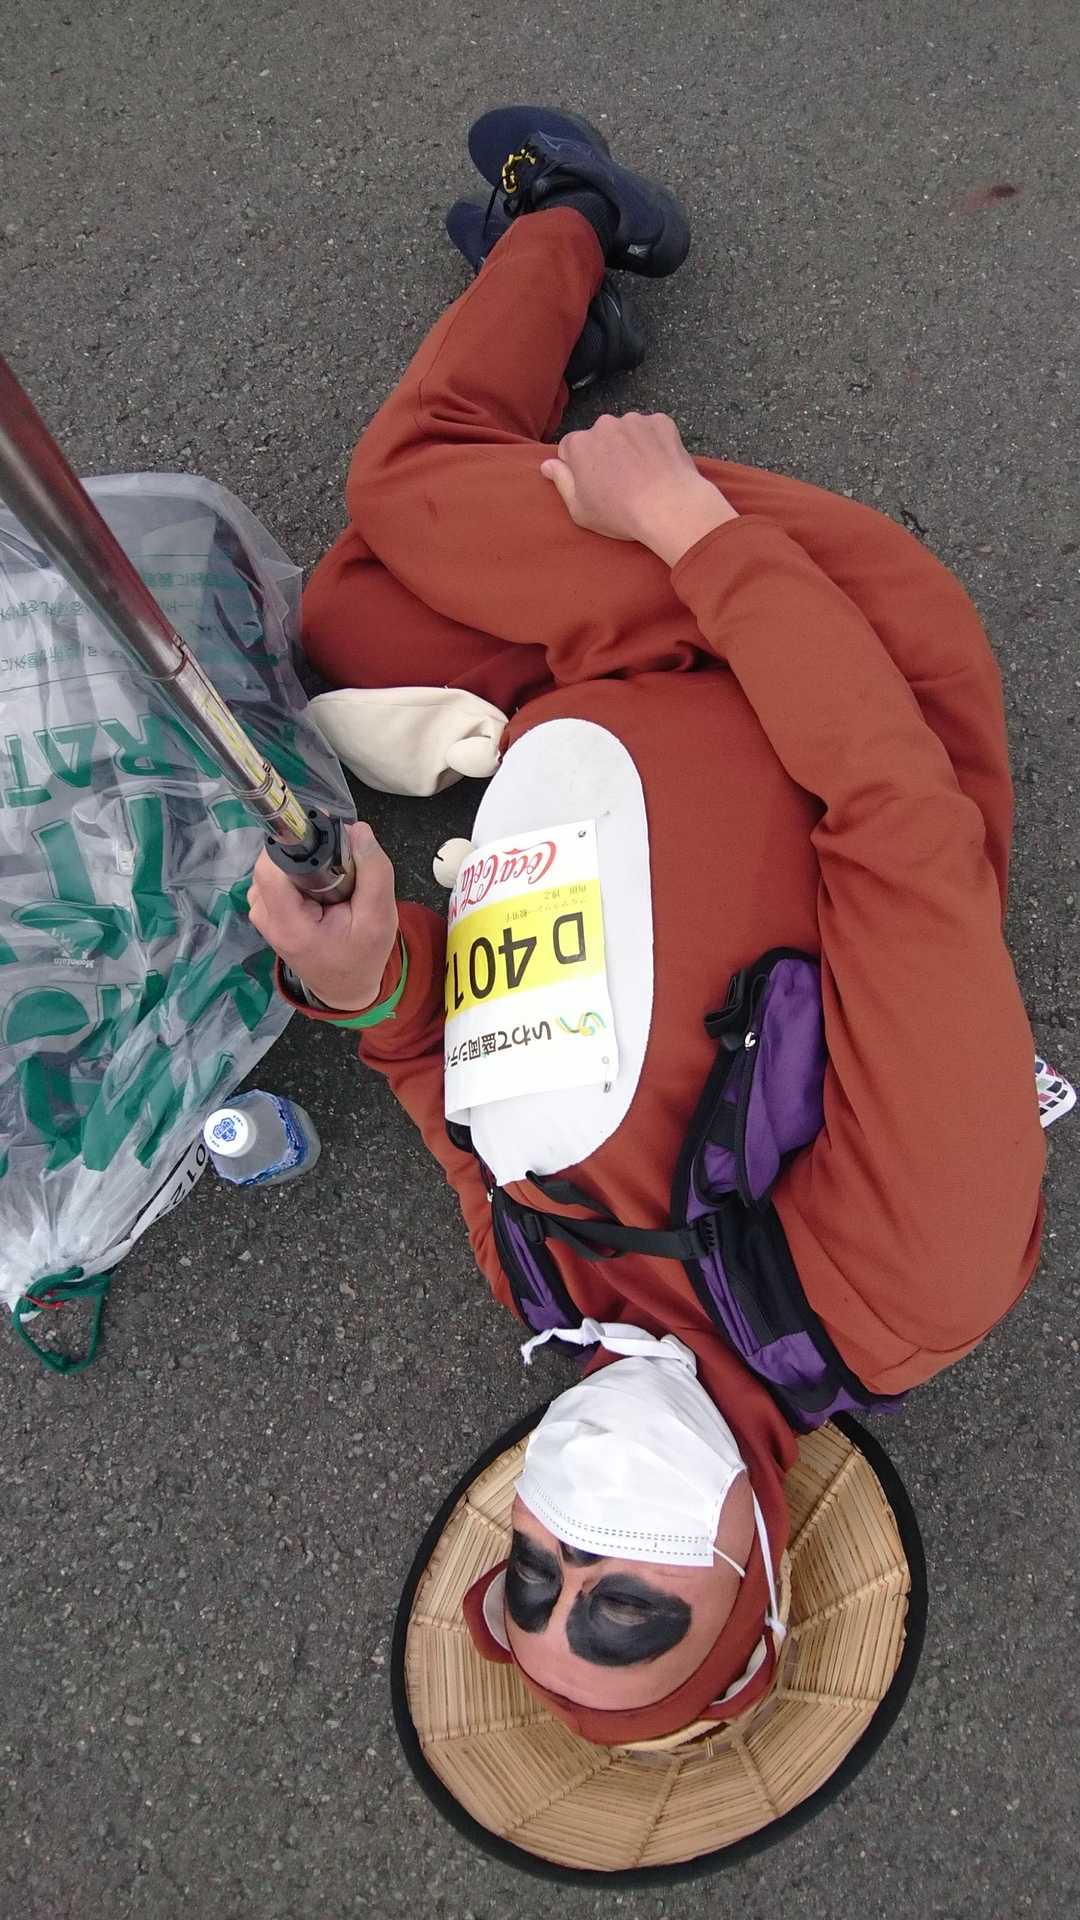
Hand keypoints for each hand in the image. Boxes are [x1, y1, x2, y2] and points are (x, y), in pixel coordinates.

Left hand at [247, 821, 398, 1011]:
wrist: (345, 988)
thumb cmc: (362, 958)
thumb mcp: (380, 918)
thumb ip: (374, 871)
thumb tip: (357, 828)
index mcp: (289, 925)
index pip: (272, 868)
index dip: (296, 847)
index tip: (326, 841)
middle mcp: (265, 917)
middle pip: (273, 863)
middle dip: (306, 856)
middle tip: (338, 871)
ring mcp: (262, 913)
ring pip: (275, 866)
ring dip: (304, 866)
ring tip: (332, 887)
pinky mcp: (266, 909)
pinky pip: (277, 876)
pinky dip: (299, 875)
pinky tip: (320, 892)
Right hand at [540, 412, 737, 565]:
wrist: (668, 506)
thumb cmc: (620, 513)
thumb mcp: (580, 510)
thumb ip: (561, 482)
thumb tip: (547, 465)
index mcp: (579, 444)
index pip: (570, 448)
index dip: (579, 467)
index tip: (593, 484)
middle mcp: (603, 424)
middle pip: (599, 437)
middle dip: (605, 453)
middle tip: (620, 482)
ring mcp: (634, 420)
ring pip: (626, 431)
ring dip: (630, 446)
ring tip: (643, 475)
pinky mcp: (661, 421)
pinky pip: (653, 429)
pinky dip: (654, 443)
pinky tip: (659, 466)